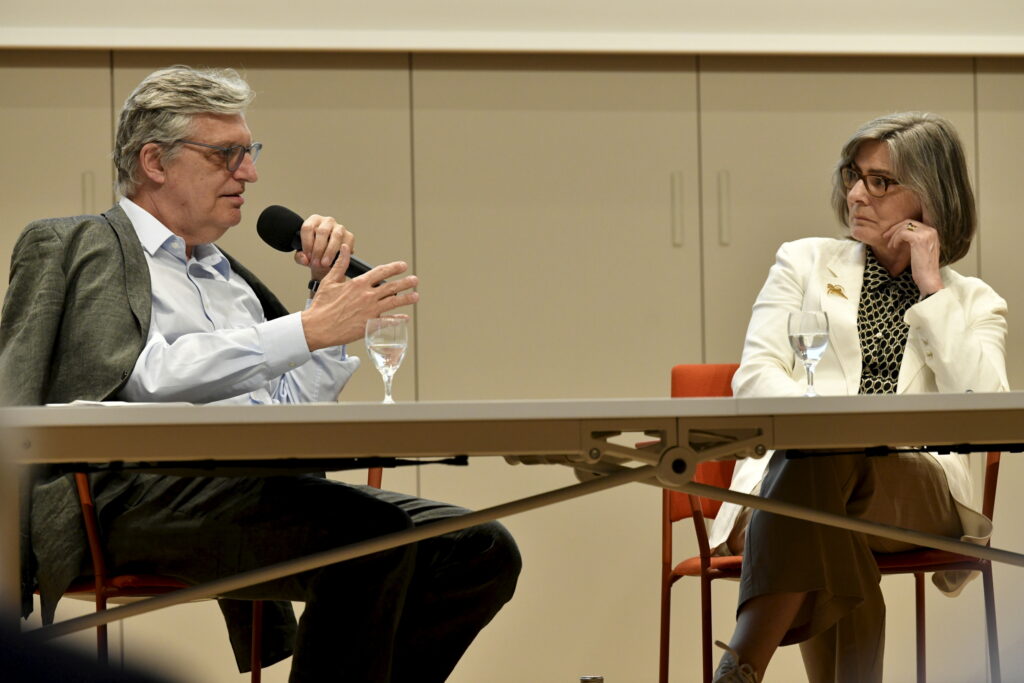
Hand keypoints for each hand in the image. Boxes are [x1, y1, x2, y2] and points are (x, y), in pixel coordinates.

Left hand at [292, 214, 354, 282]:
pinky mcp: (349, 236)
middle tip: (316, 263)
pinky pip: (347, 243)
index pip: (308, 228)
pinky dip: (341, 253)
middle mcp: (327, 221)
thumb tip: (305, 259)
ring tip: (325, 263)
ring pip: (336, 236)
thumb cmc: (314, 254)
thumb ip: (300, 257)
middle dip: (318, 249)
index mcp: (313, 221)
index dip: (307, 243)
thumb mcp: (304, 257)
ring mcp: (339, 227)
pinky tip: (336, 260)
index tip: (307, 256)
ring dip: (330, 251)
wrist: (327, 261)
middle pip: (322, 231)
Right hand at [300, 245, 419, 350]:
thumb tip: (344, 248)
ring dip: (407, 298)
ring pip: (394, 302)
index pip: (381, 272)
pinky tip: (405, 318)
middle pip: (392, 287)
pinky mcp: (369, 325)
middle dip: (405, 282)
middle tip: (414, 280)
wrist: (317, 327)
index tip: (403, 266)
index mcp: (358, 284)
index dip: (394, 268)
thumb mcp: (329, 281)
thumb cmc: (321, 305)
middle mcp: (367, 296)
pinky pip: (388, 322)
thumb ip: (340, 264)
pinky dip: (398, 320)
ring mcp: (370, 311)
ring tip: (416, 296)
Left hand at [882, 218, 943, 296]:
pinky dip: (895, 239)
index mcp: (932, 232)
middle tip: (885, 237)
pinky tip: (894, 247)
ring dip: (894, 236)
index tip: (890, 235)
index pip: (913, 223)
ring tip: (890, 246)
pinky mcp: (919, 239)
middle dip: (894, 229)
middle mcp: (931, 231)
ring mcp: (926, 234)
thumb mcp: (921, 250)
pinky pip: (902, 233)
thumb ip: (916, 240)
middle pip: (908, 222)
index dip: (899, 227)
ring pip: (904, 227)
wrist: (929, 278)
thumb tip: (902, 234)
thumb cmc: (923, 268)